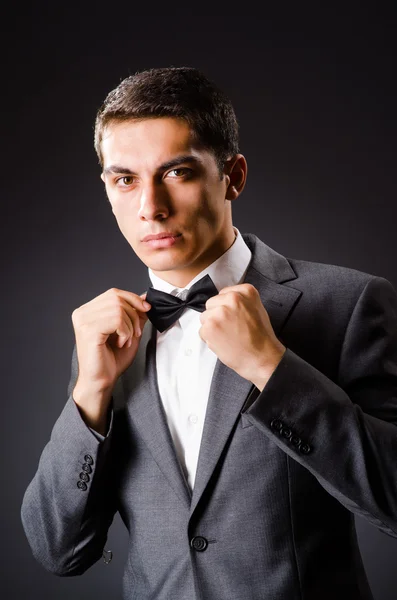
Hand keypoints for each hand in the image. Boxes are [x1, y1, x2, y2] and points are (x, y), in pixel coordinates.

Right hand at [71, 288, 151, 430]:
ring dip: (130, 326)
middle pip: (117, 298)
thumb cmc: (111, 360)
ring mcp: (83, 321)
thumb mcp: (128, 331)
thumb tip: (145, 297)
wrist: (101, 381)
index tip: (146, 310)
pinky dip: (125, 332)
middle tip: (135, 333)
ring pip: (118, 308)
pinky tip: (121, 343)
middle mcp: (82, 313)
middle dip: (133, 314)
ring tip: (126, 340)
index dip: (133, 299)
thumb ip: (134, 314)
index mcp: (87, 311)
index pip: (114, 293)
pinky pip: (117, 320)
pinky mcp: (89, 331)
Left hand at [199, 283, 285, 389]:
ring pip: (205, 317)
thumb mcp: (257, 309)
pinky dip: (209, 339)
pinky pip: (202, 331)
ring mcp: (220, 312)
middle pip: (211, 303)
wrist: (262, 358)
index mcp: (246, 292)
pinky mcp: (210, 326)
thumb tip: (223, 302)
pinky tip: (223, 343)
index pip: (223, 294)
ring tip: (228, 336)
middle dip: (217, 316)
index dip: (226, 308)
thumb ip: (241, 301)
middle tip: (230, 328)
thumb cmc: (261, 338)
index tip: (233, 317)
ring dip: (212, 327)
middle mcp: (233, 298)